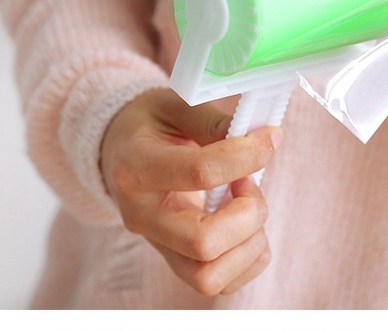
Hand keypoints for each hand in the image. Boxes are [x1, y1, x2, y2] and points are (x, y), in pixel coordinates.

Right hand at [100, 88, 280, 295]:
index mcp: (136, 168)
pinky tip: (246, 223)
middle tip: (248, 182)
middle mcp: (142, 217)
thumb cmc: (149, 126)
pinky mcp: (177, 262)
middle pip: (203, 243)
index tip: (268, 139)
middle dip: (248, 213)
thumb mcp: (174, 105)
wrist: (119, 152)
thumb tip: (262, 139)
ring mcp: (159, 246)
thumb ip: (213, 122)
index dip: (246, 155)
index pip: (199, 173)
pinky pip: (223, 283)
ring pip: (210, 277)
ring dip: (249, 242)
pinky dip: (251, 258)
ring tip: (245, 204)